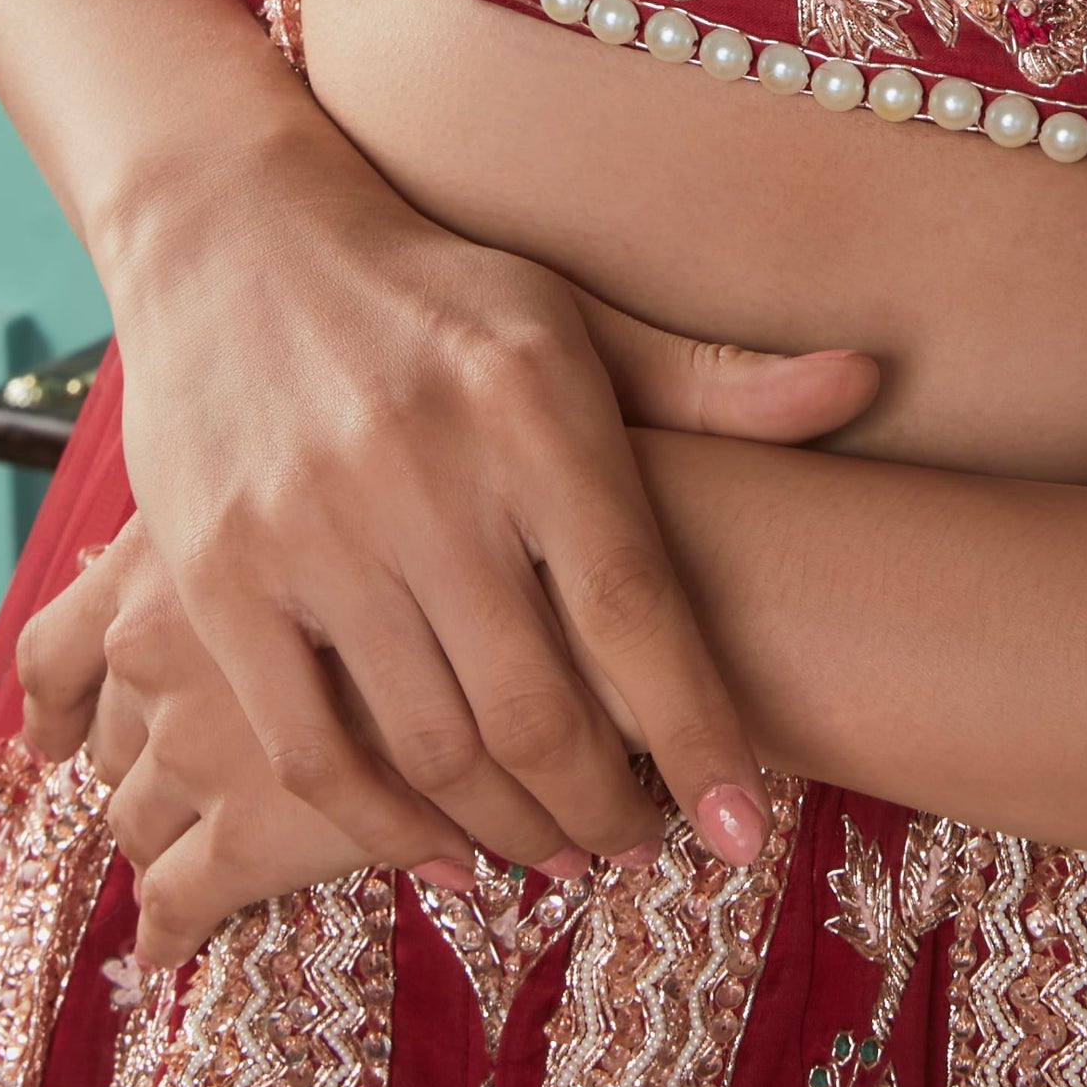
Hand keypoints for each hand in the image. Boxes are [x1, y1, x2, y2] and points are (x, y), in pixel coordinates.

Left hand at [23, 518, 395, 964]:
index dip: (63, 704)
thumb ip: (252, 545)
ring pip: (131, 820)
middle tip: (187, 777)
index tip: (64, 732)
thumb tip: (219, 563)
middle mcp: (155, 655)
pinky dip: (166, 928)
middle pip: (104, 738)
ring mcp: (193, 751)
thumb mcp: (311, 500)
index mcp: (154, 567)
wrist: (511, 609)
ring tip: (205, 847)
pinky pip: (173, 901)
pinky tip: (175, 939)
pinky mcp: (242, 839)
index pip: (57, 652)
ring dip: (159, 838)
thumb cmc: (425, 521)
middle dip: (133, 764)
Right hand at [69, 134, 875, 882]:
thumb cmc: (436, 289)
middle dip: (608, 807)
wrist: (232, 234)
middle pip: (539, 705)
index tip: (742, 835)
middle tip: (642, 844)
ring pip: (434, 746)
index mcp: (528, 400)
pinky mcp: (218, 581)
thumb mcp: (574, 315)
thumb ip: (711, 380)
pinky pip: (312, 751)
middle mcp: (422, 466)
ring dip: (513, 831)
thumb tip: (867, 382)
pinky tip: (445, 852)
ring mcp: (310, 530)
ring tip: (562, 850)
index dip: (699, 730)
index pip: (634, 604)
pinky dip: (387, 827)